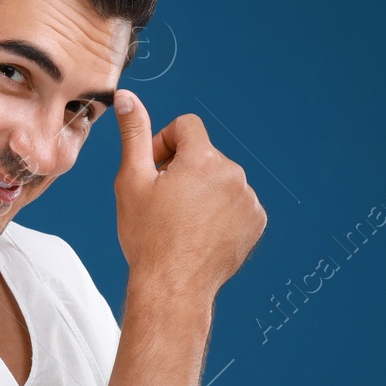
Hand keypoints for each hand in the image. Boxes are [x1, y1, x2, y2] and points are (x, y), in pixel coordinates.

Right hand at [112, 88, 266, 298]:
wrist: (174, 286)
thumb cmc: (148, 238)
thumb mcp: (132, 181)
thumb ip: (134, 134)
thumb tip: (129, 98)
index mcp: (202, 160)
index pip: (186, 126)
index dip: (165, 143)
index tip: (155, 171)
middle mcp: (233, 174)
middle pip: (204, 155)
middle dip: (183, 170)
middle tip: (163, 202)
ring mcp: (248, 200)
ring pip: (220, 179)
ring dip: (202, 190)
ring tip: (182, 221)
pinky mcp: (256, 221)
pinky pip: (236, 203)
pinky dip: (220, 211)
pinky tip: (201, 232)